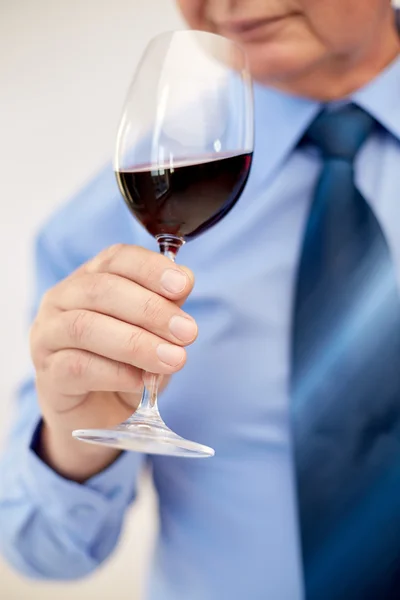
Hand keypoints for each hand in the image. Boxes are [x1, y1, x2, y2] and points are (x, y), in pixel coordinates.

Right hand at [30, 244, 196, 479]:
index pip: (117, 258)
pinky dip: (115, 373)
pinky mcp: (47, 373)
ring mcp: (48, 335)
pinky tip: (140, 381)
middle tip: (187, 332)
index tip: (183, 286)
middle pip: (101, 290)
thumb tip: (185, 281)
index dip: (150, 268)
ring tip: (173, 360)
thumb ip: (167, 305)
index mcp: (91, 277)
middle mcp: (62, 298)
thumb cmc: (127, 362)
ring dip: (136, 343)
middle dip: (150, 310)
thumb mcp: (154, 331)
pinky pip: (77, 367)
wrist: (99, 412)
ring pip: (85, 327)